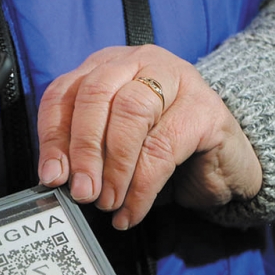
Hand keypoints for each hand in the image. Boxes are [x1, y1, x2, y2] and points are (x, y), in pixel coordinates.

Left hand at [37, 44, 261, 229]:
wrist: (222, 164)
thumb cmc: (158, 152)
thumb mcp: (110, 148)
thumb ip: (82, 153)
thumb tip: (55, 177)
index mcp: (104, 68)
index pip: (63, 93)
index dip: (53, 137)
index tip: (52, 176)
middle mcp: (137, 63)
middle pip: (95, 96)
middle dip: (83, 150)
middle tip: (82, 191)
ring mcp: (176, 79)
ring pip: (130, 113)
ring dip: (114, 167)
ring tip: (107, 202)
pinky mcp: (205, 109)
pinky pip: (163, 147)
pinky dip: (142, 187)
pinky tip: (132, 210)